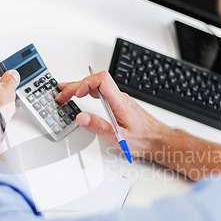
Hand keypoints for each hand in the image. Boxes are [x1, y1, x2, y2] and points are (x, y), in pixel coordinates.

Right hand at [55, 71, 169, 159]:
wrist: (160, 140)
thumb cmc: (145, 139)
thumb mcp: (120, 138)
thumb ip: (99, 127)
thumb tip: (82, 117)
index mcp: (120, 102)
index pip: (101, 80)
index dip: (86, 83)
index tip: (76, 94)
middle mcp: (120, 97)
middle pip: (95, 82)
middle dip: (76, 86)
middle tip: (61, 95)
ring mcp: (119, 99)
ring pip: (97, 86)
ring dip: (80, 87)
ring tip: (65, 91)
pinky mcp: (119, 103)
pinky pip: (100, 91)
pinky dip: (87, 92)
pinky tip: (81, 95)